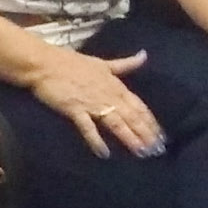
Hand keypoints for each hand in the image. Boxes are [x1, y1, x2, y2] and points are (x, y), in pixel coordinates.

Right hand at [18, 42, 162, 156]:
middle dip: (145, 133)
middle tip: (157, 150)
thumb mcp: (102, 63)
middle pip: (131, 117)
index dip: (151, 121)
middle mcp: (108, 95)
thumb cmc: (71, 62)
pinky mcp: (75, 109)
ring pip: (116, 122)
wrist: (45, 63)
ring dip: (129, 138)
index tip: (162, 135)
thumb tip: (145, 55)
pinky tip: (104, 153)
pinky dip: (96, 140)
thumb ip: (125, 64)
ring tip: (140, 152)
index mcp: (115, 85)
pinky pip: (88, 127)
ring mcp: (91, 103)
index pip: (139, 106)